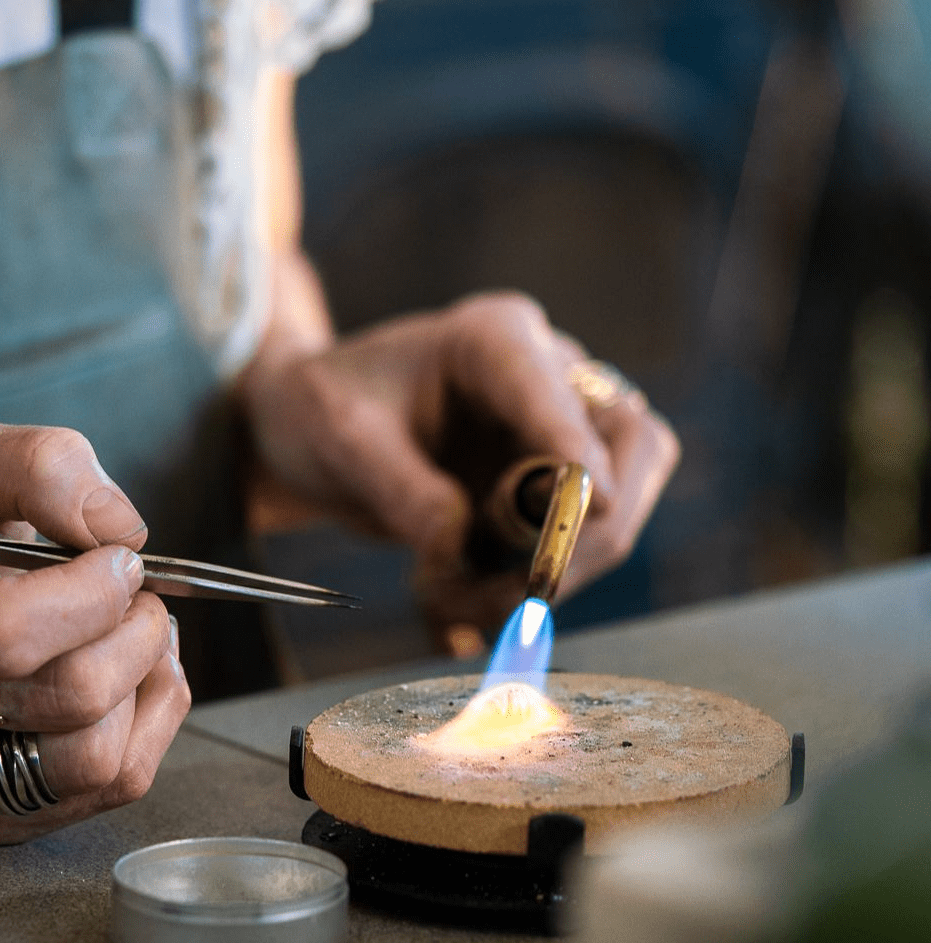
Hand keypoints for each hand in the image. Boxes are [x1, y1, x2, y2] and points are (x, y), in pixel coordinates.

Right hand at [0, 421, 188, 842]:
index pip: (7, 631)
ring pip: (98, 757)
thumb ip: (42, 467)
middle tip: (137, 598)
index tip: (116, 561)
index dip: (94, 595)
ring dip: (149, 682)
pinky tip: (130, 682)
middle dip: (137, 633)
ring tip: (134, 637)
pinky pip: (111, 788)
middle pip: (71, 696)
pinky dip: (150, 724)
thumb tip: (119, 529)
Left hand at [240, 291, 679, 637]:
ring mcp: (560, 432)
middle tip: (515, 594)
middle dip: (583, 533)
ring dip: (551, 573)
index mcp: (495, 339)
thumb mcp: (339, 440)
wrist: (315, 427)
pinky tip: (456, 597)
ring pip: (615, 508)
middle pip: (631, 447)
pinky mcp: (552, 487)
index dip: (577, 448)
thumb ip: (400, 490)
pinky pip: (577, 546)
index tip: (592, 505)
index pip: (555, 392)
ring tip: (449, 599)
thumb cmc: (323, 408)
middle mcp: (547, 376)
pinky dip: (527, 586)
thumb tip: (459, 544)